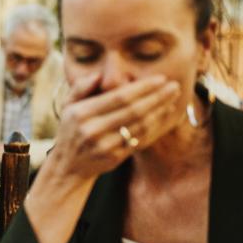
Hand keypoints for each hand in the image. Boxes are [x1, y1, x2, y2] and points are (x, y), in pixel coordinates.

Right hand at [50, 73, 180, 179]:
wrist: (68, 166)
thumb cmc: (71, 130)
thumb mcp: (67, 106)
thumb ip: (80, 88)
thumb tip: (99, 76)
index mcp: (81, 113)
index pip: (119, 97)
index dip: (143, 88)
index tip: (161, 79)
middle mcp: (92, 130)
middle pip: (133, 110)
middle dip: (157, 97)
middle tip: (174, 87)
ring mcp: (104, 146)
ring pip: (139, 126)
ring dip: (160, 112)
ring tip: (172, 100)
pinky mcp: (114, 158)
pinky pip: (139, 140)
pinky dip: (154, 127)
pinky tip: (162, 116)